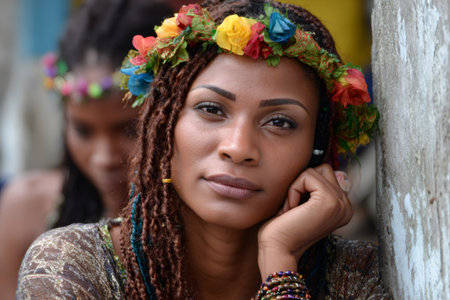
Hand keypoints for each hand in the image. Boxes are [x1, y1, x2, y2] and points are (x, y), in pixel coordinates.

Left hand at [257, 164, 352, 278]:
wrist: (278, 249)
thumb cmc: (283, 228)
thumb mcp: (304, 203)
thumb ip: (315, 187)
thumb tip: (327, 168)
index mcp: (343, 208)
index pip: (326, 175)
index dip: (305, 185)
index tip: (296, 209)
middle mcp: (346, 206)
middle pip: (323, 169)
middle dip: (302, 183)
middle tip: (292, 207)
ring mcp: (341, 204)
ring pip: (314, 171)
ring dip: (296, 187)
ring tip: (292, 209)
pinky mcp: (329, 200)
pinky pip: (307, 176)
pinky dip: (293, 190)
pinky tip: (291, 209)